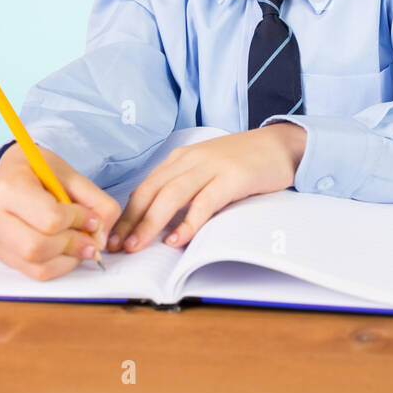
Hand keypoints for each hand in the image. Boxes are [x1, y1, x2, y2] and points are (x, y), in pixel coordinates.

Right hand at [0, 142, 121, 280]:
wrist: (12, 171)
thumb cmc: (40, 170)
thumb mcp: (71, 175)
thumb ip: (96, 202)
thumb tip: (101, 239)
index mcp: (8, 186)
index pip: (49, 218)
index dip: (78, 221)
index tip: (91, 217)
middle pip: (37, 247)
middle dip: (72, 244)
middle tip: (90, 238)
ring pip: (36, 266)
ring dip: (68, 259)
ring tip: (81, 244)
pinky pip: (33, 272)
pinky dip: (58, 266)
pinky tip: (67, 250)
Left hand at [108, 123, 306, 252]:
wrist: (279, 145)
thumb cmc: (241, 162)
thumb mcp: (204, 170)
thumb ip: (182, 188)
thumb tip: (155, 219)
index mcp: (179, 159)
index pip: (143, 188)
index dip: (126, 215)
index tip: (113, 238)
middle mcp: (190, 160)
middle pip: (151, 192)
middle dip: (131, 222)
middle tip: (116, 247)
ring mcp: (211, 167)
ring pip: (171, 196)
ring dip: (150, 223)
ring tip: (137, 246)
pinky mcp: (232, 178)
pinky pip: (204, 202)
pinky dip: (188, 222)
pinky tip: (177, 239)